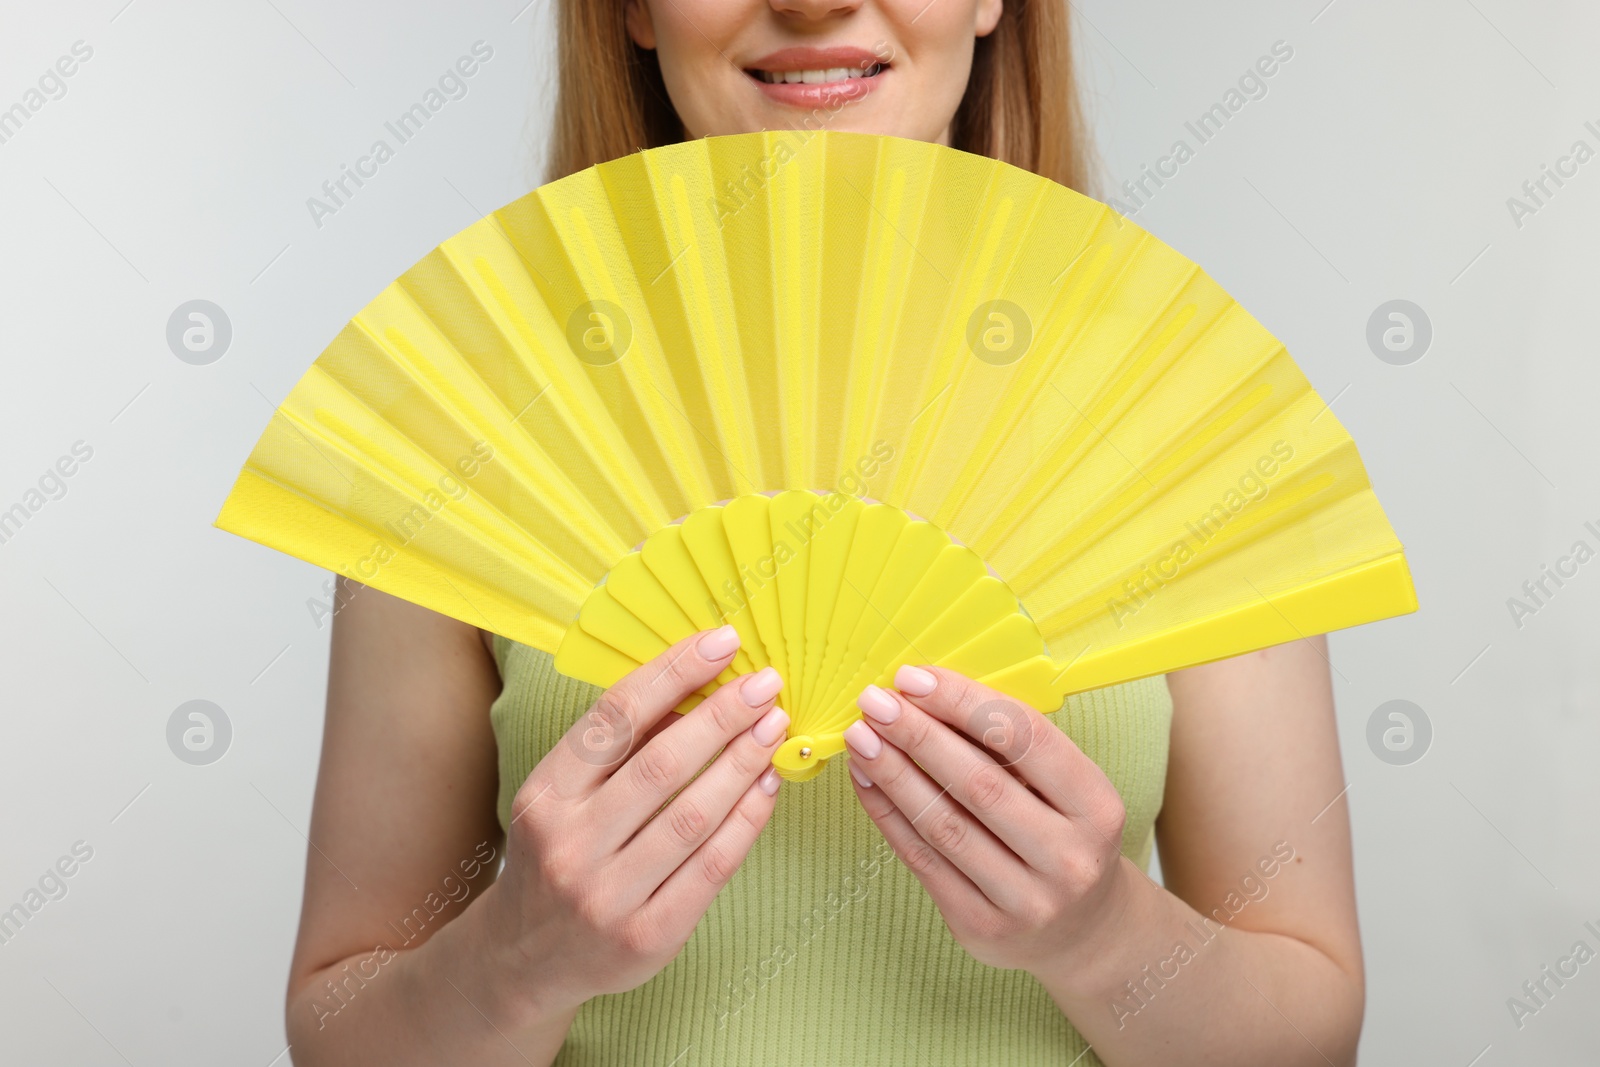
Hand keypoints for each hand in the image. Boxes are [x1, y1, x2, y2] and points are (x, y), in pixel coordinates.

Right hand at [485, 626, 788, 1013]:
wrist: (525, 956)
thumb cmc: (559, 853)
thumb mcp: (565, 795)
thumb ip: (622, 747)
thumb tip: (698, 683)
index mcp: (545, 794)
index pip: (616, 718)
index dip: (674, 672)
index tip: (722, 641)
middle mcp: (570, 844)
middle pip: (662, 765)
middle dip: (722, 716)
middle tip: (765, 684)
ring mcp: (607, 895)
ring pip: (693, 815)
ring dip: (743, 762)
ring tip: (775, 726)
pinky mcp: (647, 936)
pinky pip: (712, 866)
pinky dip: (748, 819)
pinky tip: (767, 785)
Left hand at [841, 665, 1133, 978]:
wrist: (1083, 931)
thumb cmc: (1063, 836)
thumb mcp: (1064, 789)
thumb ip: (1008, 747)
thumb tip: (925, 693)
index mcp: (1097, 807)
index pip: (1025, 739)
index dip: (963, 703)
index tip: (913, 679)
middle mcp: (1068, 858)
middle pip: (978, 783)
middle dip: (918, 734)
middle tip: (874, 701)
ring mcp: (1026, 901)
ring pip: (943, 825)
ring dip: (893, 773)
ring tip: (860, 737)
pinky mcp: (981, 928)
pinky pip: (922, 861)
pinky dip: (887, 814)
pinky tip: (866, 780)